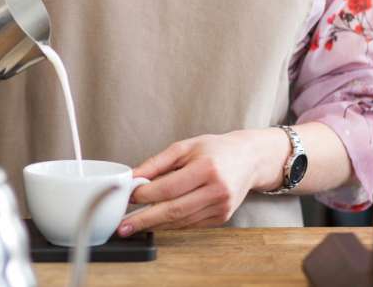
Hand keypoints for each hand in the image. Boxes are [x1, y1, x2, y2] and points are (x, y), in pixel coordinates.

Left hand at [118, 130, 286, 235]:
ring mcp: (221, 207)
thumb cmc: (215, 150)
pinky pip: (190, 224)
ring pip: (181, 221)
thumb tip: (132, 177)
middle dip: (145, 220)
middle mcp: (217, 190)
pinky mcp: (222, 218)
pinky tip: (157, 222)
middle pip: (174, 210)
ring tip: (134, 225)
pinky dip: (171, 224)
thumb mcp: (184, 147)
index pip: (169, 188)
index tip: (127, 197)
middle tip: (123, 226)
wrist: (248, 159)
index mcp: (207, 169)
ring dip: (155, 225)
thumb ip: (157, 163)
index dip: (145, 195)